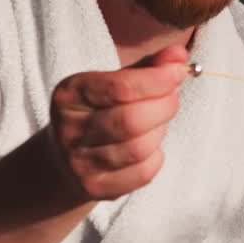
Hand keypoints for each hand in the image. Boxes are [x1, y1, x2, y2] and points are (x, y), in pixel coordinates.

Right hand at [48, 44, 186, 203]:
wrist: (64, 161)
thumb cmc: (97, 112)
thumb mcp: (113, 82)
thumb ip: (147, 66)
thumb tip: (179, 55)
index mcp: (70, 95)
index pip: (120, 87)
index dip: (158, 79)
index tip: (179, 72)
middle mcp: (69, 130)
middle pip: (133, 120)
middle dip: (165, 105)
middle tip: (172, 98)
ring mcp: (79, 163)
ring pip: (140, 148)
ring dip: (159, 132)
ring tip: (155, 123)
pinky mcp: (95, 187)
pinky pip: (143, 173)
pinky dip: (156, 157)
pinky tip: (149, 148)